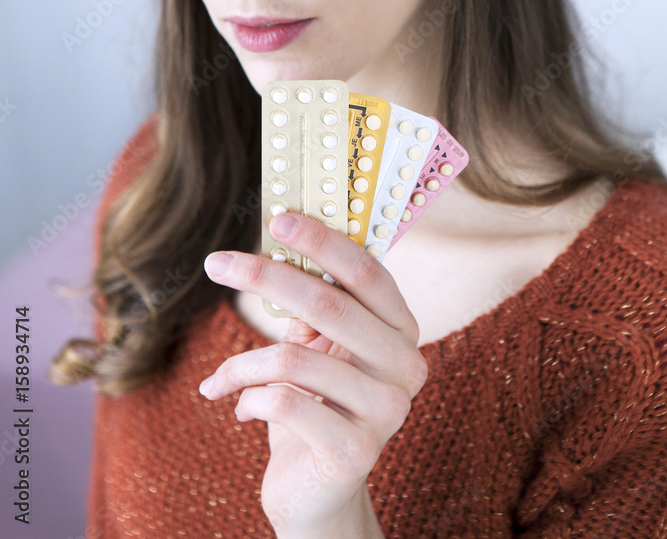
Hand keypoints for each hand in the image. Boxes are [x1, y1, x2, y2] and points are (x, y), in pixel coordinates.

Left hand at [200, 210, 428, 538]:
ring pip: (293, 357)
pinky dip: (246, 398)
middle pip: (328, 302)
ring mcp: (388, 411)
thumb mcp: (318, 346)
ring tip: (220, 377)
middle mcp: (406, 365)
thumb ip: (316, 301)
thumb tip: (284, 234)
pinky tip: (239, 408)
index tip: (277, 217)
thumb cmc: (314, 404)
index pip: (366, 271)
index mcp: (401, 329)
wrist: (318, 492)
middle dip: (263, 276)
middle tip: (216, 262)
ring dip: (240, 364)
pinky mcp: (356, 452)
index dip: (322, 241)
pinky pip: (285, 403)